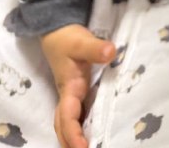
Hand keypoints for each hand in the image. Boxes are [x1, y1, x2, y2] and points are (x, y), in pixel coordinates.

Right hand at [40, 24, 115, 147]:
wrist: (57, 32)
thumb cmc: (67, 38)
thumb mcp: (81, 41)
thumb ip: (95, 48)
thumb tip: (110, 52)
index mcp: (69, 88)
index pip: (68, 116)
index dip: (74, 134)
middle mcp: (68, 96)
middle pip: (64, 126)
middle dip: (70, 143)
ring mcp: (71, 95)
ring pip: (68, 122)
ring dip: (73, 138)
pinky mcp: (76, 92)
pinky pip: (76, 115)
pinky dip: (79, 127)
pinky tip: (91, 132)